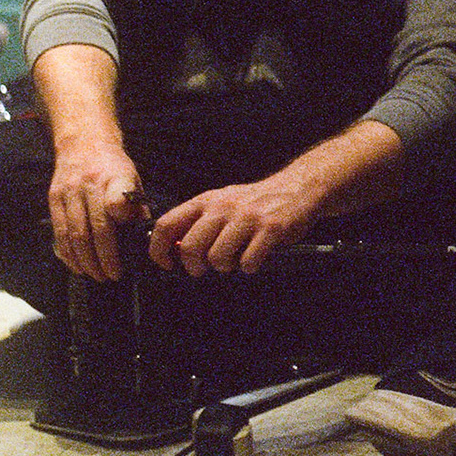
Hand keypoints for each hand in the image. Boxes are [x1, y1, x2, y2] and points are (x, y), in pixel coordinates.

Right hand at [47, 138, 143, 282]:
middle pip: (95, 228)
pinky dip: (68, 254)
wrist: (83, 141)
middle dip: (104, 259)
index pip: (118, 200)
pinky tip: (78, 266)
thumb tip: (143, 241)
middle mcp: (90, 183)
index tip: (127, 245)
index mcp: (116, 177)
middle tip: (112, 276)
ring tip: (97, 275)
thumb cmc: (113, 166)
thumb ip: (136, 208)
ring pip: (74, 235)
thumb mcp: (132, 178)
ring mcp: (69, 191)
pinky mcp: (53, 198)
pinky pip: (59, 232)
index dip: (122, 224)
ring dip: (86, 261)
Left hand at [146, 173, 322, 276]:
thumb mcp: (221, 203)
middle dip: (194, 266)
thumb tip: (175, 249)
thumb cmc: (255, 202)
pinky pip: (247, 262)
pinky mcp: (269, 230)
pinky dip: (250, 266)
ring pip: (217, 258)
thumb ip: (198, 222)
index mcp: (206, 201)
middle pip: (190, 247)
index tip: (165, 262)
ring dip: (225, 266)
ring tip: (235, 257)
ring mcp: (247, 218)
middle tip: (204, 268)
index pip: (167, 224)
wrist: (297, 188)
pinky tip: (255, 256)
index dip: (158, 249)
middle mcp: (223, 207)